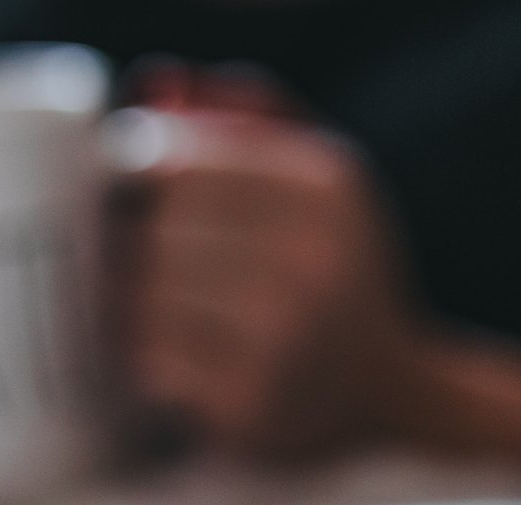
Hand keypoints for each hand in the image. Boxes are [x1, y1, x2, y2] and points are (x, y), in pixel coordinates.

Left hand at [113, 65, 423, 460]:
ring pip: (142, 294)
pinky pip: (145, 359)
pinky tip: (169, 355)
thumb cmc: (335, 272)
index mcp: (323, 187)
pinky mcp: (246, 404)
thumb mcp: (320, 179)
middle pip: (155, 228)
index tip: (137, 201)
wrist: (391, 397)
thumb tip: (155, 85)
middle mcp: (310, 259)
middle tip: (139, 261)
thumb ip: (246, 118)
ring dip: (129, 302)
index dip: (136, 179)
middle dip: (132, 243)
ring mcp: (279, 337)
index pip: (177, 161)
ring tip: (153, 308)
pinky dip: (141, 356)